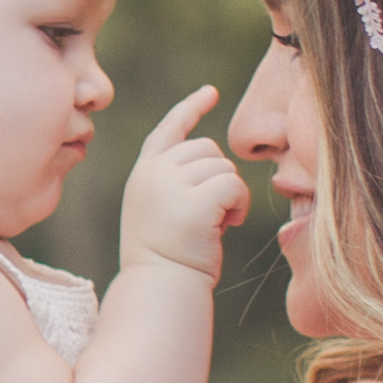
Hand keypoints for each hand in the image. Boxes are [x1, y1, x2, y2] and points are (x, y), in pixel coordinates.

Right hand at [115, 85, 253, 281]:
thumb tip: (214, 162)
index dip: (191, 108)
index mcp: (143, 174)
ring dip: (232, 194)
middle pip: (207, 148)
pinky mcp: (194, 201)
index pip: (169, 129)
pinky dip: (239, 204)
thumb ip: (175, 182)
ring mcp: (171, 185)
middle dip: (220, 176)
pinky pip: (233, 184)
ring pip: (223, 167)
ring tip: (218, 224)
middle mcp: (153, 173)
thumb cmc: (166, 261)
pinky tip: (228, 225)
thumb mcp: (160, 212)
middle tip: (215, 214)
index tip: (211, 92)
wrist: (160, 289)